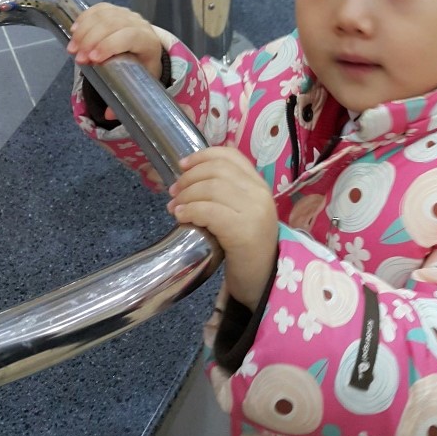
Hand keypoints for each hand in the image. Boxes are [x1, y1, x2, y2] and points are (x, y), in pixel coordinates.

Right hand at [68, 1, 163, 97]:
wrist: (147, 47)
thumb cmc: (142, 66)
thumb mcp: (140, 83)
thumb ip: (125, 98)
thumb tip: (110, 115)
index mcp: (148, 42)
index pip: (129, 36)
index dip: (110, 45)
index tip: (93, 59)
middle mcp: (139, 24)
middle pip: (113, 25)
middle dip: (92, 40)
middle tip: (77, 58)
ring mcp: (126, 14)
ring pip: (104, 16)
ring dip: (85, 31)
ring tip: (72, 49)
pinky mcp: (115, 10)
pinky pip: (98, 9)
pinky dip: (85, 18)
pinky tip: (74, 31)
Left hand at [167, 148, 277, 310]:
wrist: (262, 280)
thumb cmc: (246, 246)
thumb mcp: (241, 211)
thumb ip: (226, 193)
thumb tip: (189, 178)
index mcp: (259, 184)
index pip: (231, 155)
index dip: (203, 156)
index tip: (183, 165)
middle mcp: (259, 193)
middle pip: (217, 170)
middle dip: (189, 177)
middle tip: (174, 192)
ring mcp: (254, 211)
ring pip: (212, 188)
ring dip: (187, 195)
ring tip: (175, 207)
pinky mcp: (243, 231)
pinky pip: (210, 211)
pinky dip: (191, 210)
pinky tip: (181, 217)